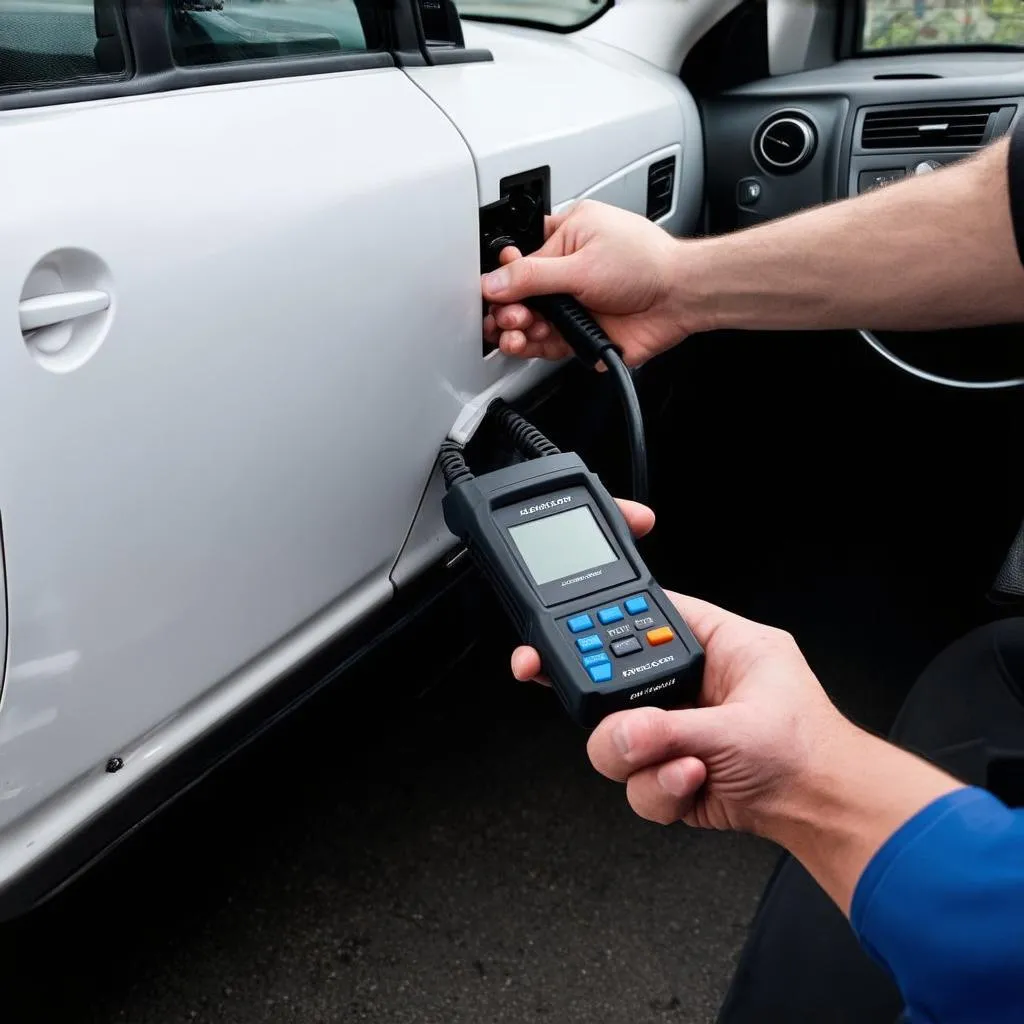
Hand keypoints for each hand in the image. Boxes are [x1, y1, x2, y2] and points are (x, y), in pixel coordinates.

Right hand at [481, 200, 699, 368]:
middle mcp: (566, 272)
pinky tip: (527, 343)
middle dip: (507, 308)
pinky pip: (547, 345)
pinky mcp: (581, 333)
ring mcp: (573, 304)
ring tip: (518, 330)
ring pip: (530, 323)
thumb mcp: (581, 263)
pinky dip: (534, 347)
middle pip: (519, 295)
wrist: (681, 298)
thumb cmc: (647, 263)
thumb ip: (532, 277)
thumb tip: (494, 281)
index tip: (493, 289)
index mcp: (565, 237)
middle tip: (510, 315)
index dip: (502, 276)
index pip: (518, 257)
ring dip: (517, 329)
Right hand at [511, 524, 849, 841]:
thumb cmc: (809, 749)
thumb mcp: (738, 725)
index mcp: (710, 644)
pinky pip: (633, 782)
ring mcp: (673, 729)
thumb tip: (624, 729)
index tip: (569, 637)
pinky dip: (659, 790)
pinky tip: (693, 782)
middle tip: (610, 715)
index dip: (601, 621)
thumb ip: (670, 727)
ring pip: (613, 738)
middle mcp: (685, 684)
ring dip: (640, 758)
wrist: (822, 812)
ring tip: (683, 762)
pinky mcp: (666, 771)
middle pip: (612, 680)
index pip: (643, 616)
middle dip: (610, 709)